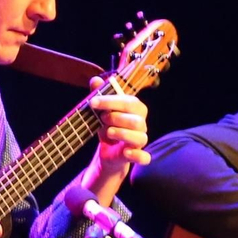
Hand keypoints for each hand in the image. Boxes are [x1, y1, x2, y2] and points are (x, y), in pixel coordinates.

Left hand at [80, 76, 150, 198]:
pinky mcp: (137, 155)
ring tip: (108, 132)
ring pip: (140, 137)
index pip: (130, 102)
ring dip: (122, 134)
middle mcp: (141, 124)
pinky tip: (125, 152)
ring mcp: (140, 140)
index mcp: (136, 109)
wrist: (108, 149)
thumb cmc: (108, 125)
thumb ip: (99, 94)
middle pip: (137, 120)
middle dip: (117, 118)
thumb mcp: (101, 109)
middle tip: (102, 119)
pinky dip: (136, 155)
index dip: (111, 101)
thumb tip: (95, 80)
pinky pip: (144, 157)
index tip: (93, 102)